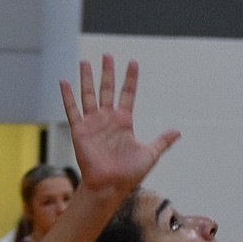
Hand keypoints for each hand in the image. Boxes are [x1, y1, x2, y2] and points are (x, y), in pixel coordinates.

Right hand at [60, 56, 179, 201]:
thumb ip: (162, 141)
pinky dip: (67, 96)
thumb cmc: (129, 174)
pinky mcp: (80, 130)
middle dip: (107, 73)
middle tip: (107, 55)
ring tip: (85, 62)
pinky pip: (72, 110)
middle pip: (107, 89)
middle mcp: (108, 119)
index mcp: (124, 122)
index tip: (133, 62)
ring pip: (89, 95)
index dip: (130, 79)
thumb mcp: (150, 154)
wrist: (110, 186)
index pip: (128, 94)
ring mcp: (93, 123)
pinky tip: (64, 81)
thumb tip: (178, 131)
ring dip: (87, 79)